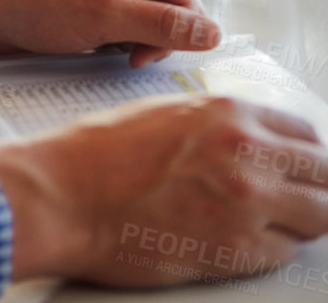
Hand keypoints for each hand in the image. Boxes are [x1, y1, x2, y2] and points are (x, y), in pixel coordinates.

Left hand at [0, 0, 219, 63]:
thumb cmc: (37, 2)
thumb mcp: (108, 19)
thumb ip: (164, 26)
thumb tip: (212, 35)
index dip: (173, 34)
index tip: (142, 56)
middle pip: (171, 7)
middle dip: (151, 37)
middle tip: (120, 53)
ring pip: (149, 17)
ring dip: (131, 39)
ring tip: (99, 42)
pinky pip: (126, 17)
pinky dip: (115, 35)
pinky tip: (92, 39)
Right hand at [0, 97, 327, 284]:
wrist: (65, 195)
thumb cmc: (99, 153)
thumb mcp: (166, 114)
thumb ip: (218, 125)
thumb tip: (249, 141)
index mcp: (228, 113)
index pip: (305, 131)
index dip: (305, 153)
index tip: (300, 164)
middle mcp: (247, 153)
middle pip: (324, 175)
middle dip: (316, 187)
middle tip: (298, 197)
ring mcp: (246, 206)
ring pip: (318, 218)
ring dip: (300, 222)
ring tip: (272, 223)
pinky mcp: (234, 252)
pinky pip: (283, 254)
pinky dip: (270, 250)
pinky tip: (240, 241)